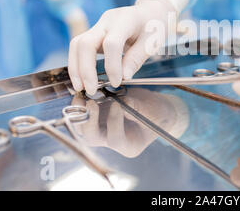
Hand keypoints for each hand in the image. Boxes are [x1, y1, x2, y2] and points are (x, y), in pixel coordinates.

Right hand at [68, 0, 176, 94]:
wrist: (150, 11)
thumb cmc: (153, 25)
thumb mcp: (152, 42)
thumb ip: (137, 58)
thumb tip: (124, 76)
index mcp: (125, 20)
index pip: (112, 43)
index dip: (112, 65)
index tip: (116, 82)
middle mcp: (107, 21)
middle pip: (85, 43)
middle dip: (85, 69)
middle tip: (90, 90)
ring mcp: (98, 26)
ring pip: (77, 44)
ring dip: (75, 68)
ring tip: (80, 87)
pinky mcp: (94, 33)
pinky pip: (79, 47)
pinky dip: (78, 63)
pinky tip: (82, 79)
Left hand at [71, 88, 187, 156]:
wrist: (157, 109)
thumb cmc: (159, 112)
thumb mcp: (153, 111)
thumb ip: (137, 108)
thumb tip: (120, 102)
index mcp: (130, 146)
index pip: (115, 140)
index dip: (114, 122)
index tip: (117, 104)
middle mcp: (113, 142)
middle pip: (93, 138)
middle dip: (89, 121)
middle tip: (91, 102)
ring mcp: (104, 132)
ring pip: (83, 129)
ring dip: (80, 113)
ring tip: (81, 96)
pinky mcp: (99, 121)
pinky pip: (84, 117)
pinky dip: (80, 107)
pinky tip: (82, 93)